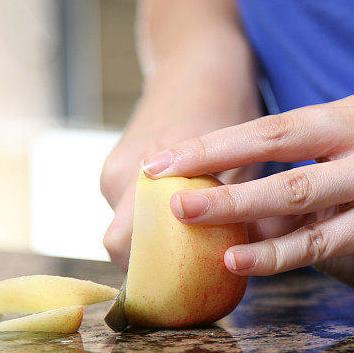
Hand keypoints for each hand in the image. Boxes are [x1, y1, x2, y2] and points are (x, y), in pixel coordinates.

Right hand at [100, 60, 260, 267]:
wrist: (197, 62)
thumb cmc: (227, 108)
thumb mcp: (239, 160)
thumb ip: (229, 208)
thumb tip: (239, 261)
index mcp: (148, 173)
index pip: (125, 246)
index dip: (148, 275)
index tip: (178, 290)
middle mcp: (120, 174)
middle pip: (118, 244)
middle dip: (148, 265)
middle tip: (187, 277)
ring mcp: (114, 169)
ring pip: (122, 226)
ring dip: (148, 241)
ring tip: (187, 245)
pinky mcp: (116, 165)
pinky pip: (125, 207)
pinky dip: (146, 219)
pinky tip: (176, 217)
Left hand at [141, 93, 353, 313]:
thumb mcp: (335, 198)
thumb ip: (285, 198)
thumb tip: (212, 205)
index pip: (276, 126)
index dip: (217, 143)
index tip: (166, 159)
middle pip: (281, 145)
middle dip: (215, 163)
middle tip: (164, 179)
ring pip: (297, 192)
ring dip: (235, 207)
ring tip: (187, 215)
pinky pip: (321, 240)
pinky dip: (275, 253)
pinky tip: (237, 260)